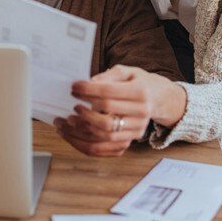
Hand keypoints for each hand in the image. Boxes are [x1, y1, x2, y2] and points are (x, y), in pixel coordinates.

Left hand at [54, 65, 185, 156]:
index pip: (108, 93)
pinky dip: (85, 144)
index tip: (73, 88)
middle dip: (82, 113)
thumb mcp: (127, 71)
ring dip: (80, 131)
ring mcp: (136, 130)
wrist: (157, 99)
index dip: (87, 91)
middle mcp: (141, 114)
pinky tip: (71, 135)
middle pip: (105, 117)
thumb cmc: (137, 82)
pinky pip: (105, 149)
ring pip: (104, 136)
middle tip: (70, 106)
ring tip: (64, 122)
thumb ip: (108, 76)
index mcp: (140, 93)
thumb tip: (89, 83)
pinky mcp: (130, 141)